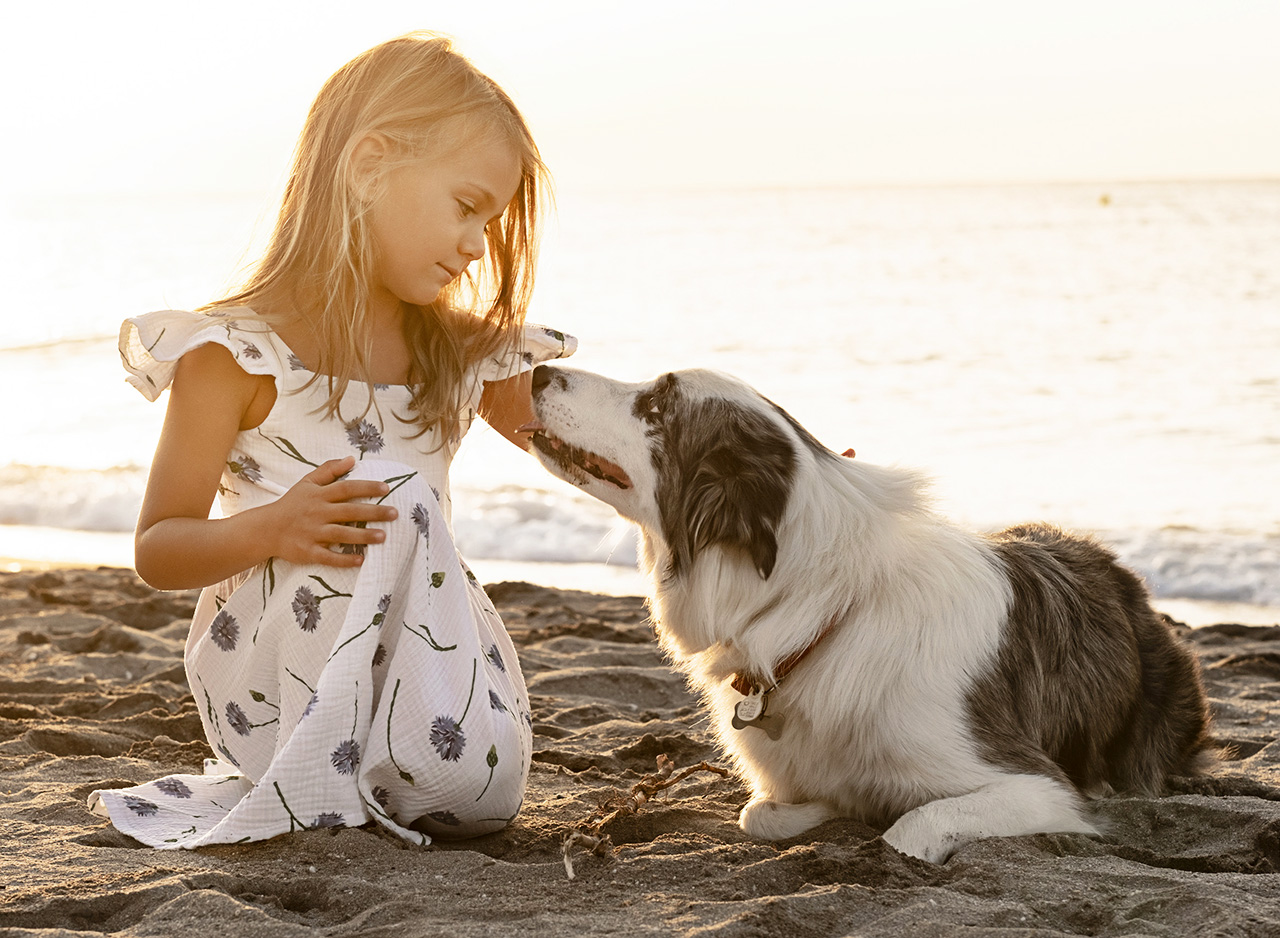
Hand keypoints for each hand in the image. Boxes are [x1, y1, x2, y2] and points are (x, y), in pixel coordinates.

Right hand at [264, 457, 397, 566]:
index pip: (347, 488)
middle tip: (395, 513)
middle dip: (373, 512)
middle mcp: (317, 513)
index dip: (367, 487)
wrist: (265, 529)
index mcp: (319, 495)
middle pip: (349, 511)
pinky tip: (361, 559)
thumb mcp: (307, 483)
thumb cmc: (291, 504)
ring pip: (341, 534)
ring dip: (363, 536)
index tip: (386, 488)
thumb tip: (352, 458)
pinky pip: (328, 557)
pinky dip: (344, 559)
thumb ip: (329, 470)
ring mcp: (312, 533)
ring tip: (383, 536)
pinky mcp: (307, 551)